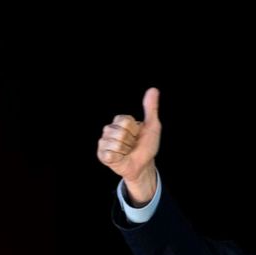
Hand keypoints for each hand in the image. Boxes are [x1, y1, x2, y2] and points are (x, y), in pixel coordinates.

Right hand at [96, 87, 161, 203]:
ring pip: (115, 143)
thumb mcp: (152, 126)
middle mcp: (109, 130)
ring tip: (127, 152)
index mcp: (119, 121)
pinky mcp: (102, 155)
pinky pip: (110, 154)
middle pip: (120, 132)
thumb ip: (151, 108)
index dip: (135, 130)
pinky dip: (119, 157)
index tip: (138, 135)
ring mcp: (104, 142)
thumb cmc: (147, 146)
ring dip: (126, 150)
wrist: (144, 165)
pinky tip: (120, 158)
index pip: (125, 120)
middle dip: (131, 140)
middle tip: (133, 145)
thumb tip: (153, 90)